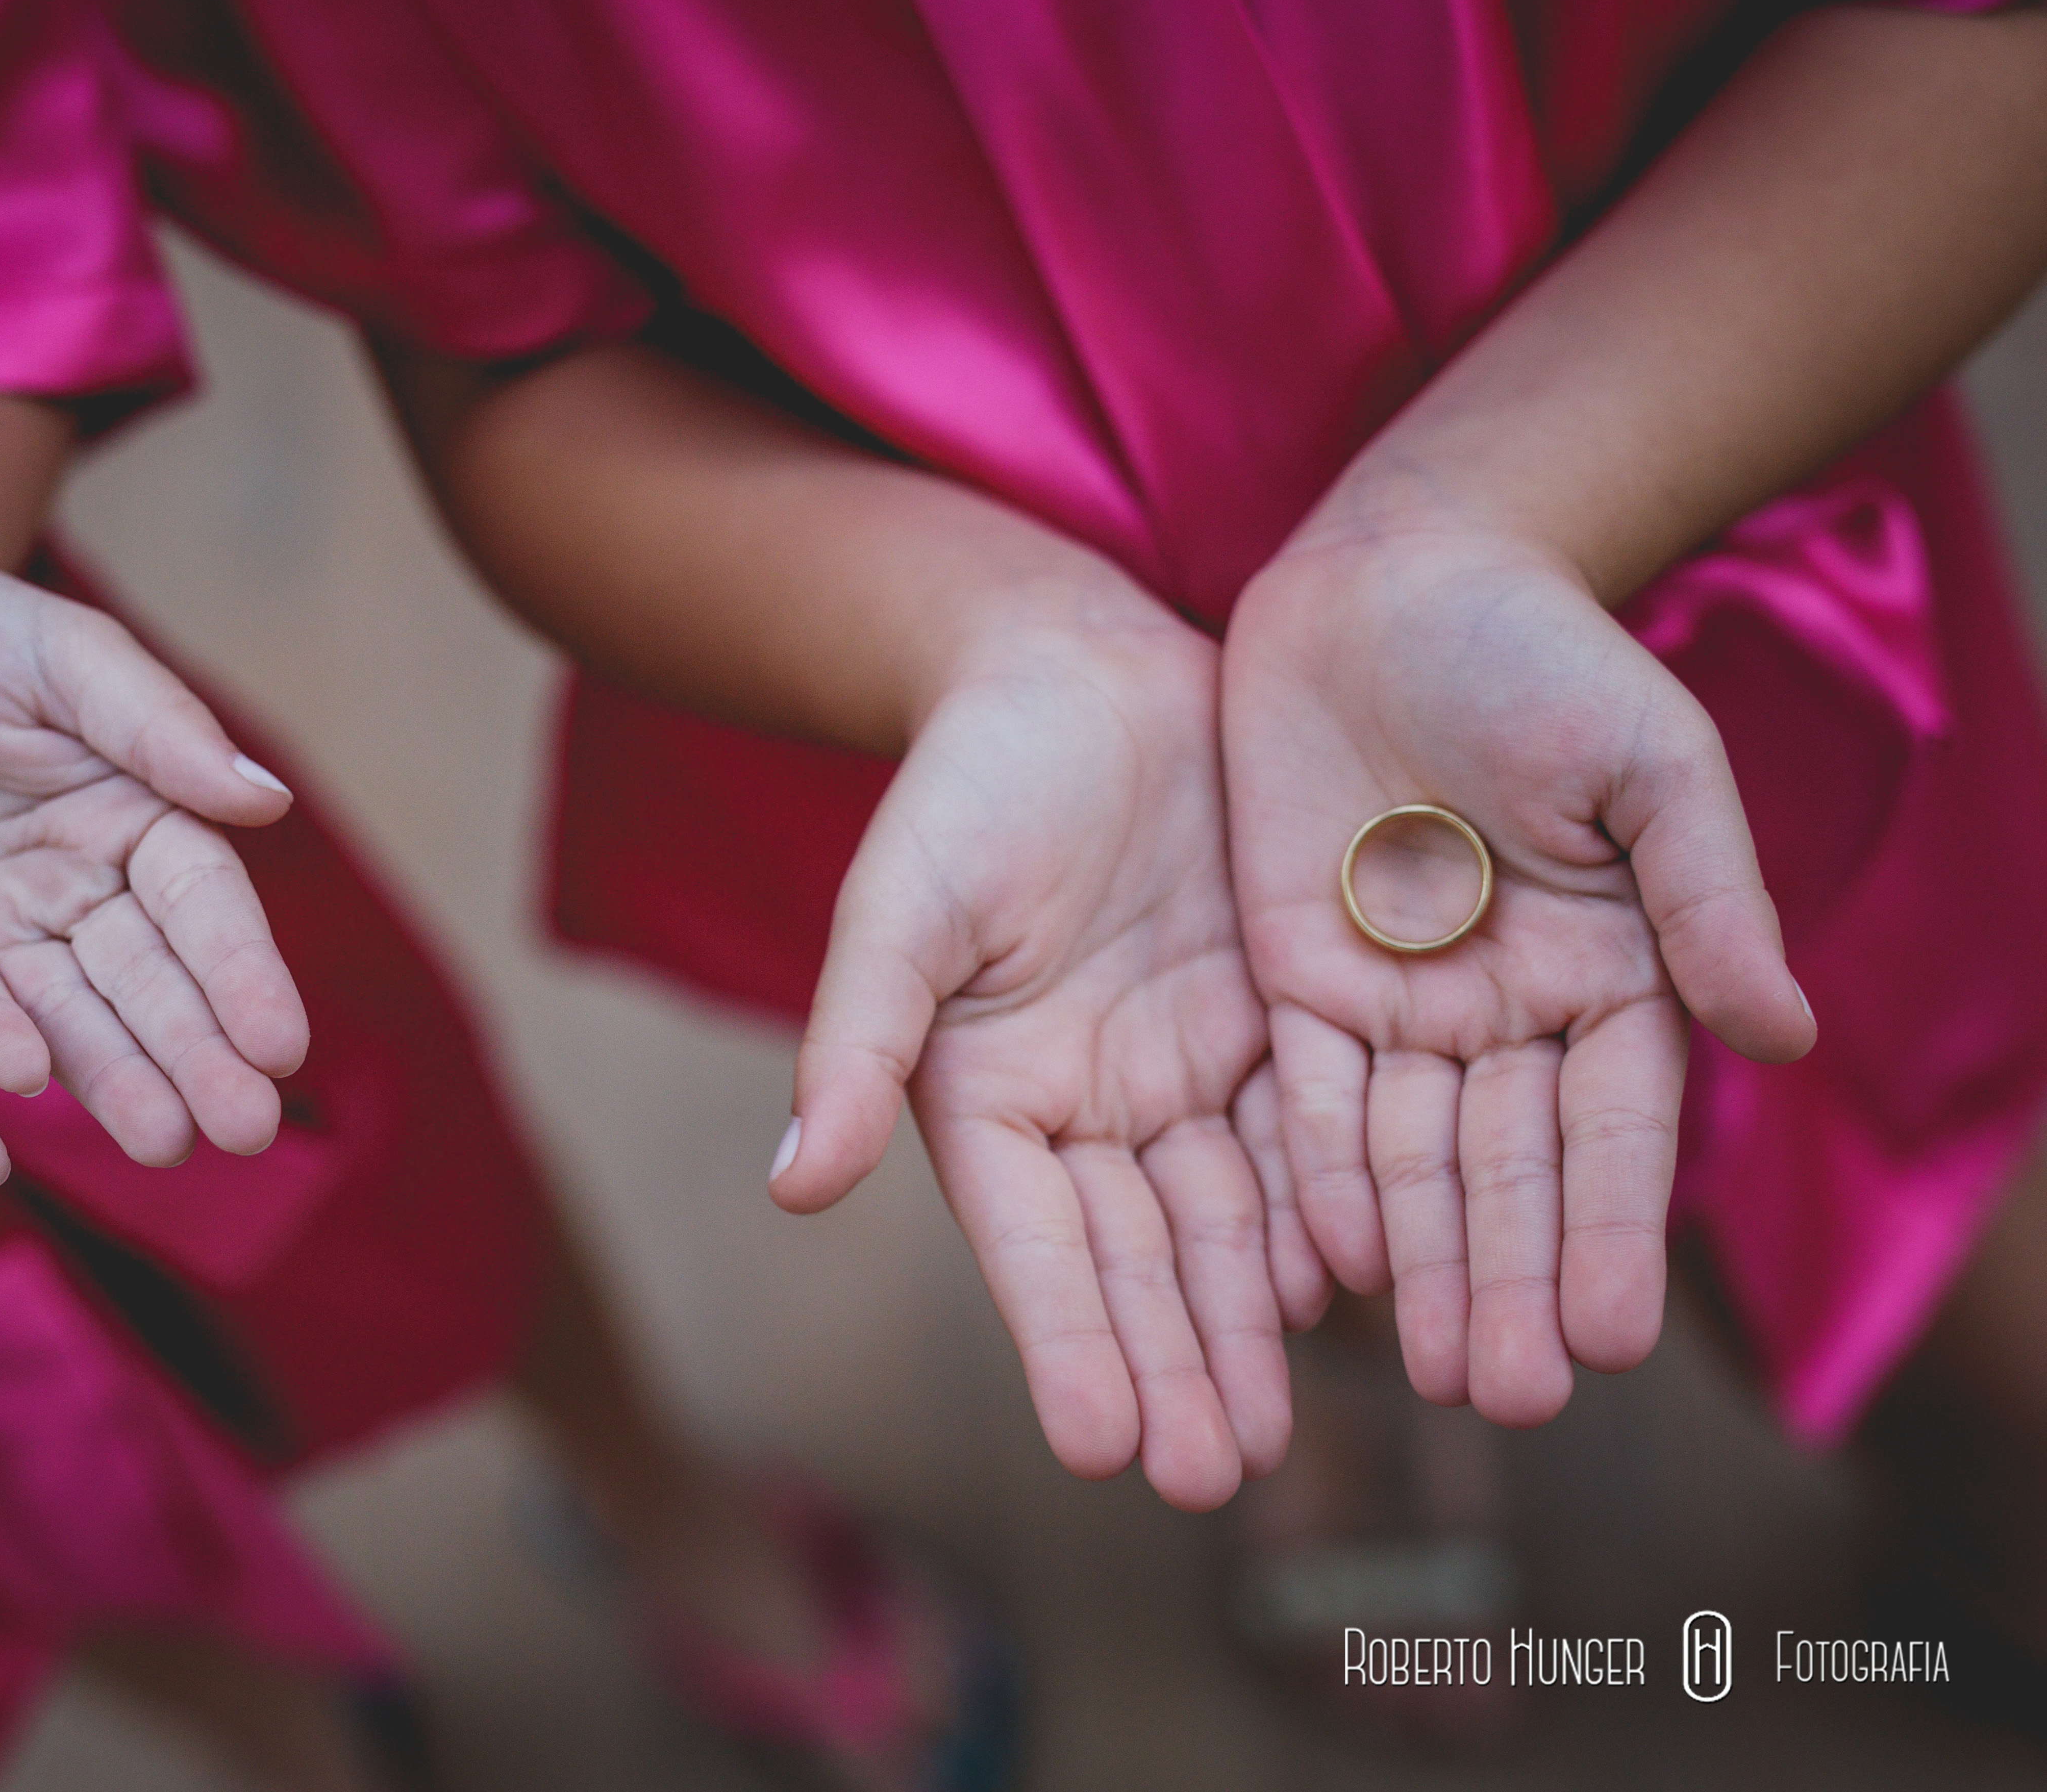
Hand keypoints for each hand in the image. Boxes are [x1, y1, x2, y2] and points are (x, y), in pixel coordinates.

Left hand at [0, 551, 306, 1163]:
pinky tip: (28, 1085)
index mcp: (142, 813)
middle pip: (149, 982)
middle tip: (241, 1130)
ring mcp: (0, 923)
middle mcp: (83, 882)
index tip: (281, 1047)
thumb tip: (264, 796)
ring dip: (117, 1080)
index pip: (205, 909)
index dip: (243, 977)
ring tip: (165, 1142)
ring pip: (69, 1015)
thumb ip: (155, 724)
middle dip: (197, 1057)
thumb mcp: (60, 652)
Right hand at [773, 601, 1328, 1507]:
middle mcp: (1089, 1108)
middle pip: (1138, 1260)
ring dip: (1248, 1327)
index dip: (1068, 1344)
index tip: (1103, 1447)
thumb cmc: (967, 785)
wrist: (1076, 669)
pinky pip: (1307, 1138)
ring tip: (1276, 1434)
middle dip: (1174, 1368)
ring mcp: (1183, 1073)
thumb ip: (853, 1043)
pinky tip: (1354, 1293)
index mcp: (989, 1099)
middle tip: (1215, 1476)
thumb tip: (791, 1184)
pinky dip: (1326, 1218)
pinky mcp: (1269, 1025)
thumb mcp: (902, 908)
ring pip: (1228, 1223)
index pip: (1034, 1246)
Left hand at [1221, 525, 1815, 1424]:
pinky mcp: (1300, 976)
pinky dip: (1323, 1179)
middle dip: (1510, 1282)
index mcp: (1611, 973)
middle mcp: (1507, 1010)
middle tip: (1512, 1398)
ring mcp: (1400, 1002)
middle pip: (1509, 1170)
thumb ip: (1706, 901)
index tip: (1611, 1338)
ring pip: (1414, 1160)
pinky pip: (1312, 1098)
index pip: (1612, 1131)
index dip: (1609, 1232)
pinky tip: (1334, 1268)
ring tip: (1433, 1377)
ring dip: (1424, 1267)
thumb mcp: (1651, 764)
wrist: (1396, 579)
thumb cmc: (1544, 657)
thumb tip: (1784, 1039)